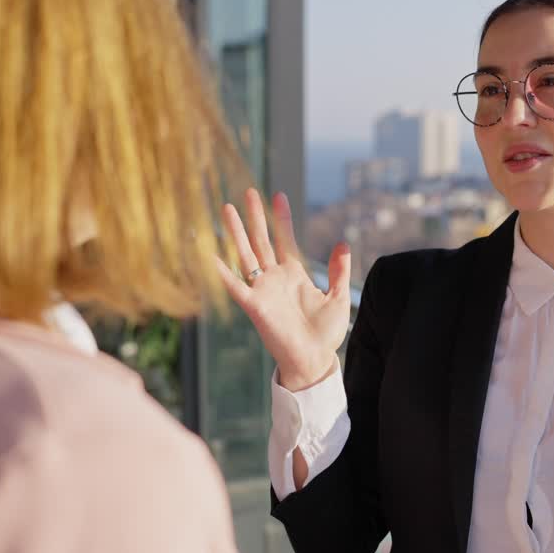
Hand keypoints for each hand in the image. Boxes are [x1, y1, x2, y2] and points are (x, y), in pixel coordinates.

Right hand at [216, 188, 350, 390]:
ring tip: (227, 208)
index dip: (282, 218)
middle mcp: (275, 279)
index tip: (278, 196)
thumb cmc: (325, 334)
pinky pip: (235, 285)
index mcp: (294, 275)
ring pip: (246, 254)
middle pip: (262, 241)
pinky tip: (210, 254)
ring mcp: (263, 290)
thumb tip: (343, 243)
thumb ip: (338, 270)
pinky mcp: (255, 306)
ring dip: (236, 232)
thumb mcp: (337, 297)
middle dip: (255, 217)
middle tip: (248, 192)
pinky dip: (222, 271)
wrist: (313, 360)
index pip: (285, 239)